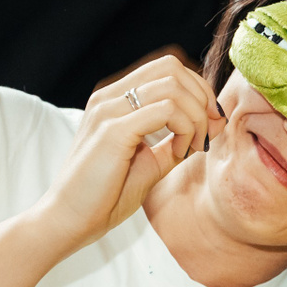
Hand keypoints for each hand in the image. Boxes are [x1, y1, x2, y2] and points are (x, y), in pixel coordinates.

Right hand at [30, 57, 224, 254]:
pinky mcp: (112, 130)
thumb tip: (216, 121)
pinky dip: (185, 129)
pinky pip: (166, 110)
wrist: (70, 220)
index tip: (209, 123)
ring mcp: (108, 109)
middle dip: (201, 97)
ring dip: (195, 116)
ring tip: (190, 147)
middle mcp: (109, 96)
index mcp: (114, 98)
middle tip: (206, 133)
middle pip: (171, 67)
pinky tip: (180, 153)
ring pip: (172, 86)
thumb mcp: (152, 161)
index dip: (198, 89)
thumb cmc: (106, 194)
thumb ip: (179, 139)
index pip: (166, 67)